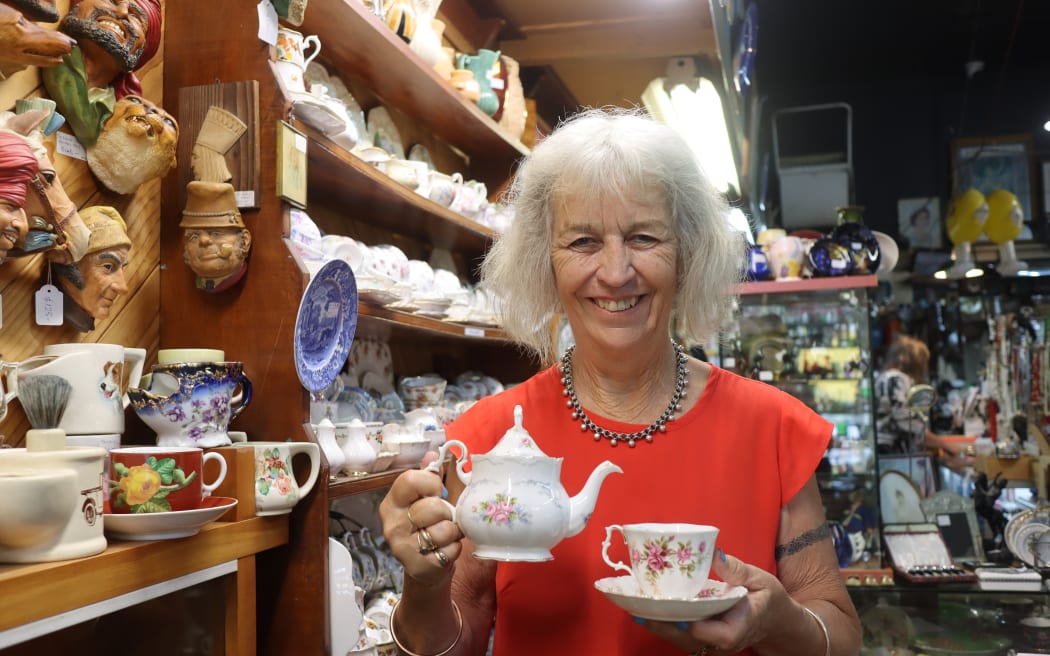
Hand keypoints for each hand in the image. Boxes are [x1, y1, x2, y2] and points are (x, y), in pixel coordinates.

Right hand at [378, 452, 464, 587]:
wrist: (427, 567)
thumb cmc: (429, 526)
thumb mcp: (429, 498)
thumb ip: (430, 475)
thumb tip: (433, 453)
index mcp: (393, 502)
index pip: (410, 480)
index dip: (432, 483)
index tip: (437, 491)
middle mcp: (392, 524)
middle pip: (432, 506)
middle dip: (447, 512)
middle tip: (444, 518)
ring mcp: (401, 547)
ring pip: (443, 530)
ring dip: (453, 532)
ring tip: (446, 535)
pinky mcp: (416, 566)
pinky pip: (449, 551)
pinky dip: (454, 549)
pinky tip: (445, 550)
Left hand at [639, 550, 791, 652]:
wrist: (776, 621)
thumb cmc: (769, 599)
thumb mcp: (760, 579)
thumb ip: (736, 570)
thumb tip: (714, 553)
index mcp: (738, 627)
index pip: (709, 632)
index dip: (688, 620)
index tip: (669, 604)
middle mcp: (722, 642)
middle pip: (687, 638)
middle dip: (662, 623)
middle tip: (637, 605)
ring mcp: (712, 645)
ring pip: (681, 640)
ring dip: (658, 624)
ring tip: (634, 605)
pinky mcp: (704, 640)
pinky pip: (681, 636)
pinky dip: (664, 624)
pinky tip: (645, 610)